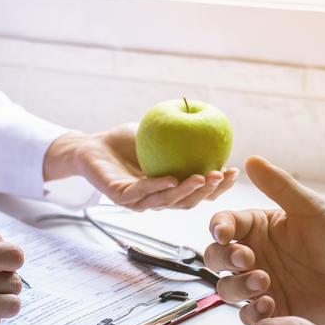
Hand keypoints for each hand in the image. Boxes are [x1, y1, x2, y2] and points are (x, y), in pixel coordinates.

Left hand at [43, 125, 237, 210]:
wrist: (91, 146)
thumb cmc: (126, 141)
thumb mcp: (159, 133)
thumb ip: (183, 133)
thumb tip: (213, 121)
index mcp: (168, 188)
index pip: (197, 193)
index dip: (218, 187)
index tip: (234, 171)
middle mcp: (155, 199)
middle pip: (186, 203)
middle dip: (208, 192)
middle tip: (221, 176)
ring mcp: (136, 201)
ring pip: (166, 202)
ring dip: (186, 192)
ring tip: (202, 178)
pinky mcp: (118, 196)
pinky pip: (140, 194)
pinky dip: (157, 187)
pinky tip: (172, 179)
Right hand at [204, 156, 324, 324]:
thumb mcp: (309, 208)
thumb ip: (279, 186)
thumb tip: (252, 159)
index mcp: (254, 229)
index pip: (221, 225)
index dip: (217, 229)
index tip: (225, 233)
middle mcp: (250, 256)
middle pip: (214, 258)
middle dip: (224, 259)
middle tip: (247, 260)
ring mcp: (256, 284)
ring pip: (225, 289)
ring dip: (238, 287)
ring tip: (264, 283)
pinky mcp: (269, 309)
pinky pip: (247, 315)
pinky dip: (252, 313)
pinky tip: (270, 305)